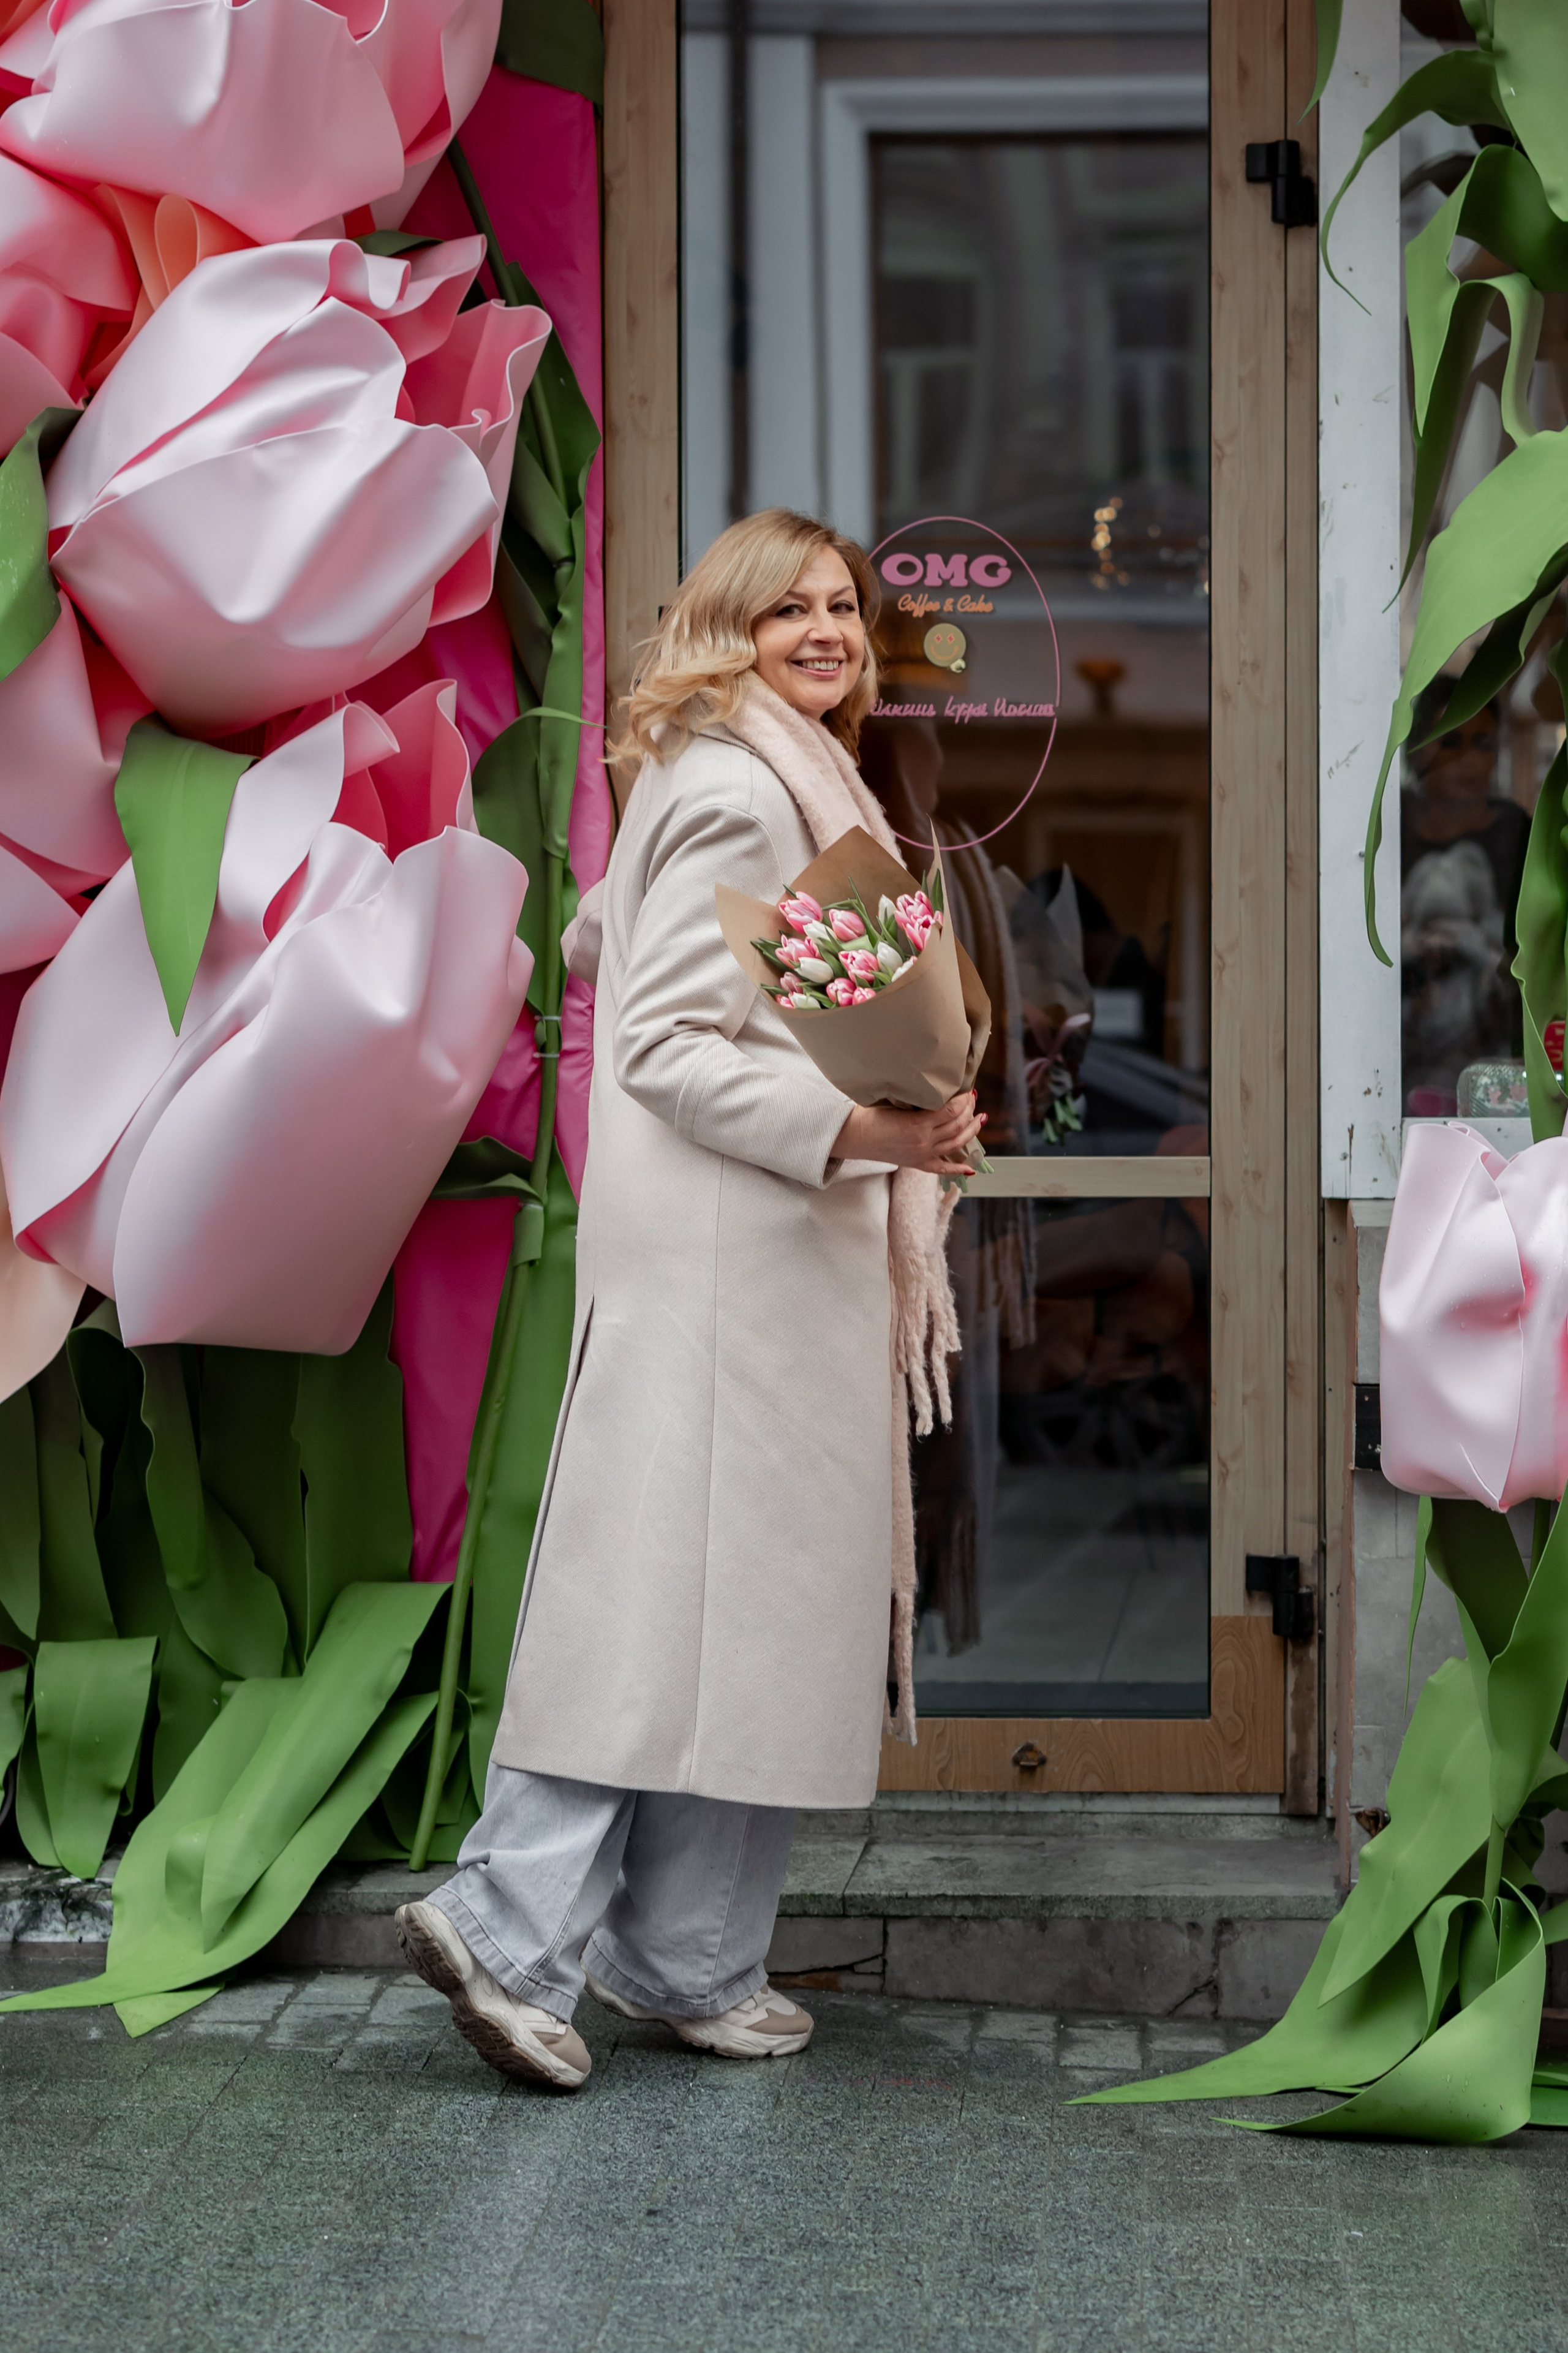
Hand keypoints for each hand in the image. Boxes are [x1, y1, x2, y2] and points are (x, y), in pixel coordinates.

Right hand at [833, 1093, 985, 1176]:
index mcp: (917, 1124)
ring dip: (971, 1131)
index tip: (967, 1089)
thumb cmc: (870, 1114)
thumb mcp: (894, 1101)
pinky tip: (971, 1167)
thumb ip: (917, 1098)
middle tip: (973, 1099)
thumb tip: (938, 1088)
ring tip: (979, 1119)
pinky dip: (958, 1169)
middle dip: (968, 1110)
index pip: (951, 1110)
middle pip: (957, 1125)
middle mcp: (923, 1141)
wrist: (854, 1136)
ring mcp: (922, 1154)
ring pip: (956, 1144)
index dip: (963, 1099)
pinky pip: (942, 1168)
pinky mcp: (918, 1163)